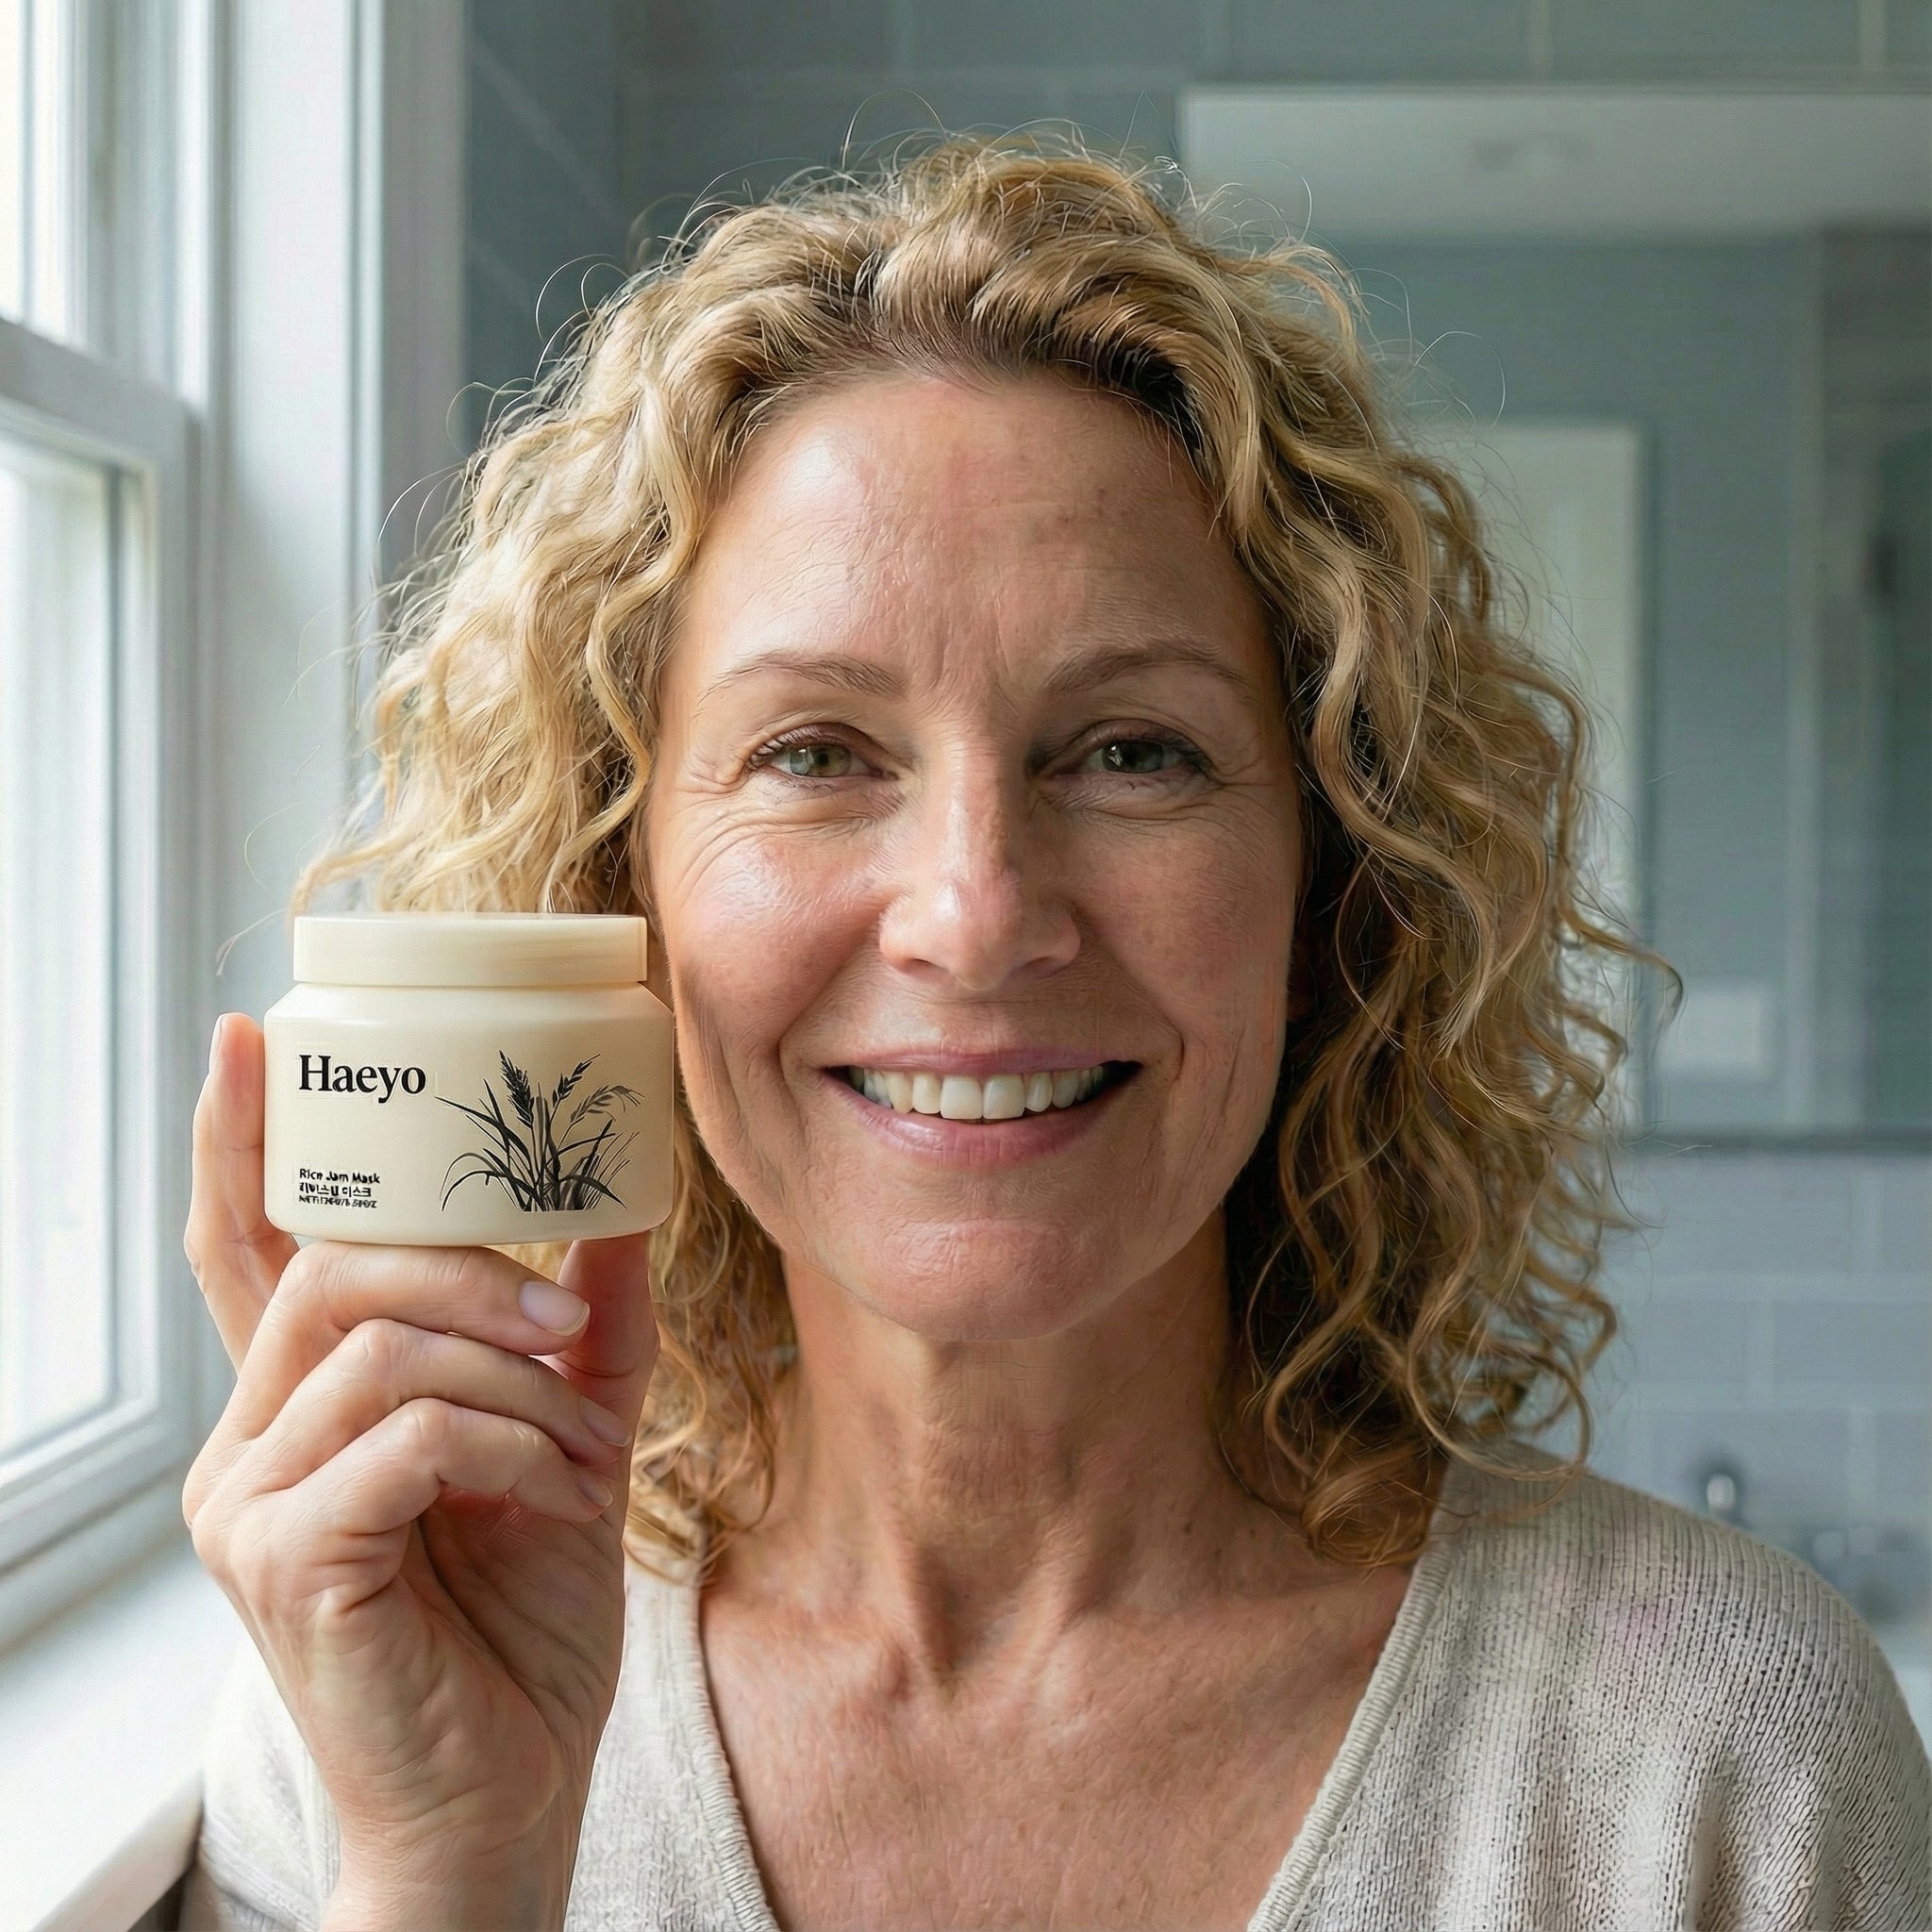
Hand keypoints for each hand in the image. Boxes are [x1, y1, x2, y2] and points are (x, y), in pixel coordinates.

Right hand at [182, 1013, 658, 1929]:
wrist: (508, 1799)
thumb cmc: (520, 1627)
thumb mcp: (568, 1445)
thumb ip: (581, 1332)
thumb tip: (618, 1207)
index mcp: (301, 1407)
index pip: (249, 1250)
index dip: (245, 1144)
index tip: (254, 1038)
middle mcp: (247, 1443)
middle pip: (335, 1269)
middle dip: (470, 1267)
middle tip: (568, 1317)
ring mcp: (248, 1504)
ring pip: (379, 1342)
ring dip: (512, 1374)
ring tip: (586, 1443)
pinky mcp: (284, 1560)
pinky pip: (409, 1433)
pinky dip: (509, 1445)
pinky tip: (557, 1496)